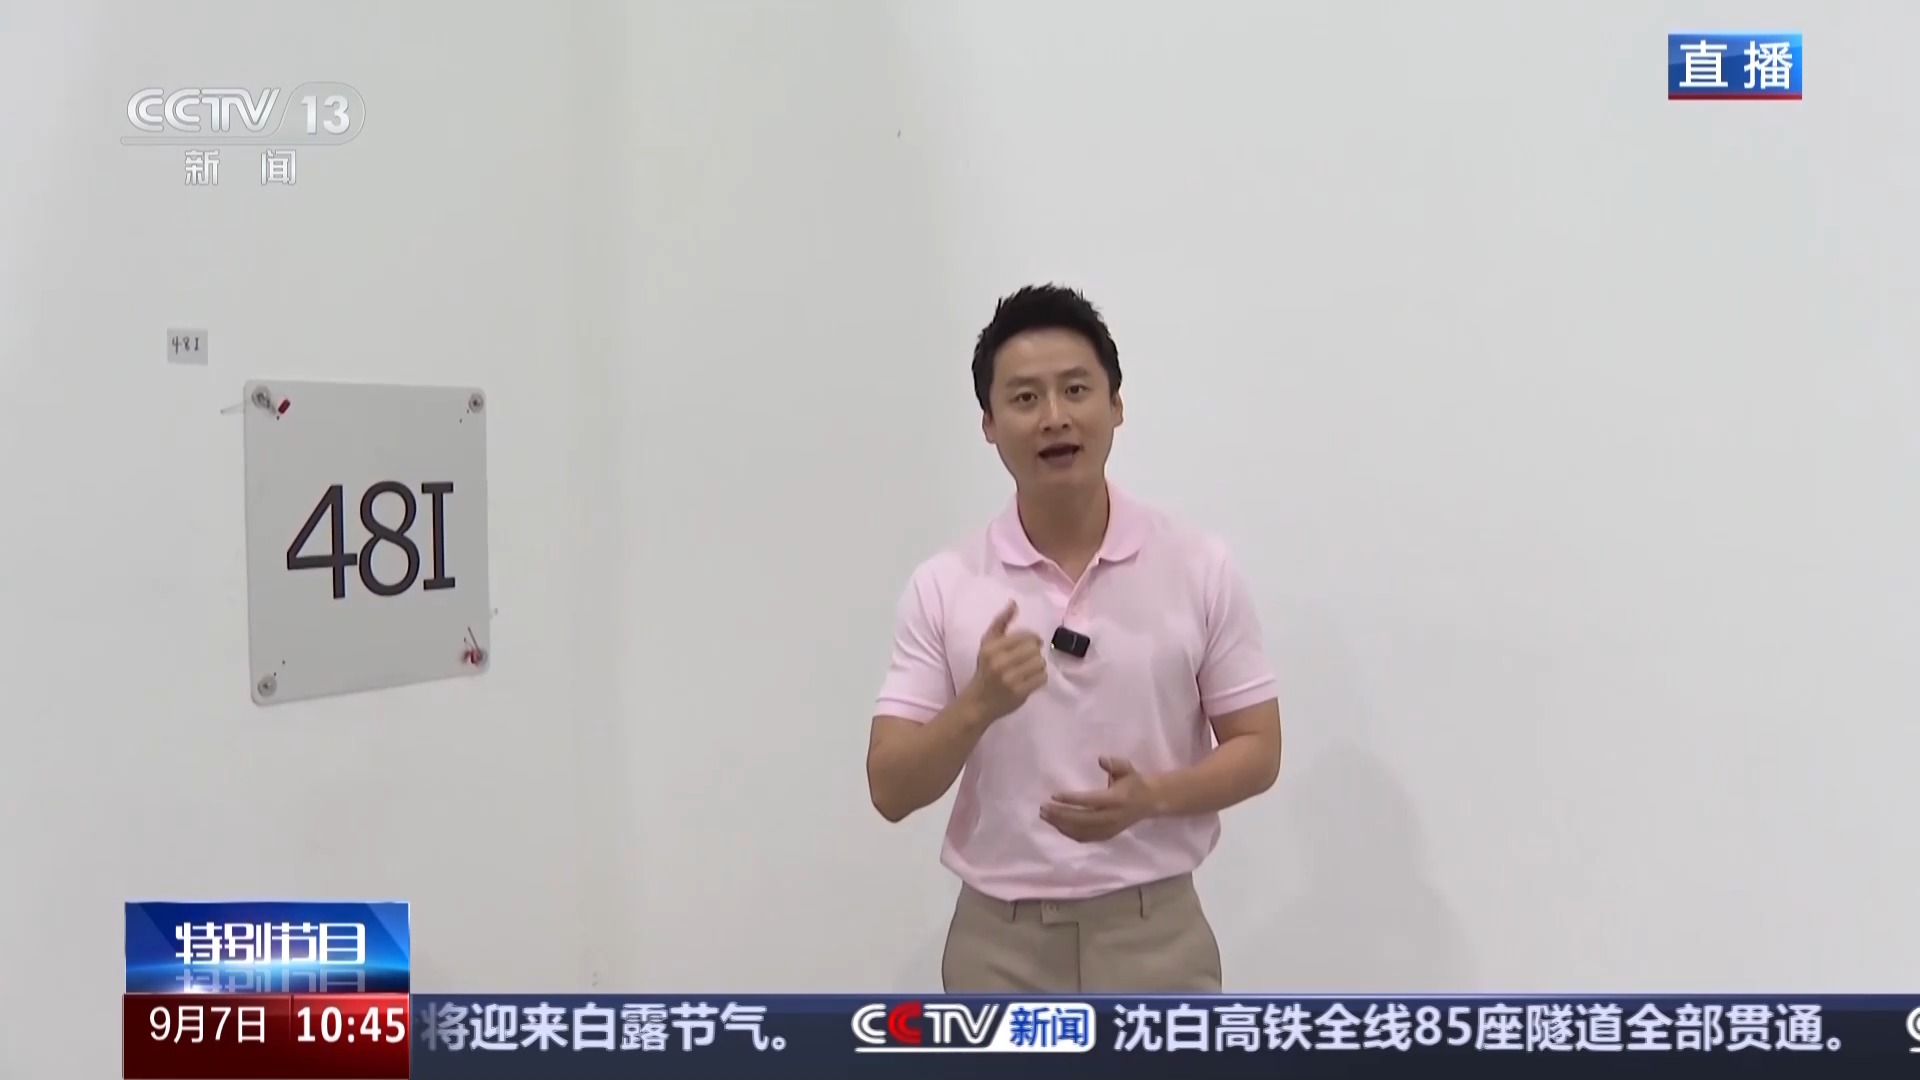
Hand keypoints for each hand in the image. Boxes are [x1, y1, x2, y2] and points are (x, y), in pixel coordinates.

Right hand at [968, 600, 1046, 721]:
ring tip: (1029, 668)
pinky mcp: (1020, 693)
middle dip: (1035, 652)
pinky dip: (1040, 678)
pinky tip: (1030, 679)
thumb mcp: (987, 643)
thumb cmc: (985, 669)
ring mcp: (1010, 679)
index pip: (1025, 636)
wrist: (979, 702)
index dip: (1032, 638)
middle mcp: (1000, 662)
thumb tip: (1014, 603)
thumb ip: (1001, 622)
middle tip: (1028, 658)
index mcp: (992, 648)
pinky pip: (1042, 678)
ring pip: (1040, 663)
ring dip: (1038, 665)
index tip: (1030, 643)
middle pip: (1034, 649)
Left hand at [1042, 757, 1156, 842]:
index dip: (1071, 799)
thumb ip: (1115, 763)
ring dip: (1061, 825)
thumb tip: (1101, 759)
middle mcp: (1112, 817)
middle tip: (1043, 807)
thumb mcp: (1127, 768)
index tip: (1053, 796)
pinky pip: (1084, 837)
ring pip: (1081, 831)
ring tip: (1045, 815)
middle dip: (1060, 815)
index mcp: (1117, 799)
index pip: (1091, 801)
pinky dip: (1068, 832)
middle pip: (1082, 819)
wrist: (1149, 802)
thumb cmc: (1133, 782)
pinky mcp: (1106, 836)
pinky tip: (1056, 824)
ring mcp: (1109, 829)